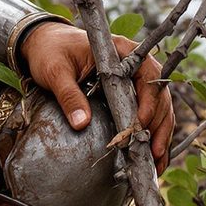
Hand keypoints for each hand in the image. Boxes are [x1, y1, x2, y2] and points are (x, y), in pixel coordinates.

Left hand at [22, 21, 173, 172]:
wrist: (45, 43)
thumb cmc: (52, 52)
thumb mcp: (56, 72)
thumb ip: (68, 95)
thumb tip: (82, 124)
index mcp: (121, 50)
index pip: (147, 75)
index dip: (149, 101)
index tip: (139, 124)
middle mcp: (134, 63)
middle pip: (159, 94)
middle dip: (159, 124)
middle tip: (153, 152)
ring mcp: (134, 78)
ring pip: (159, 106)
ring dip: (160, 133)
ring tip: (157, 161)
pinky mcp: (128, 92)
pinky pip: (148, 112)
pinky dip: (152, 133)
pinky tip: (154, 156)